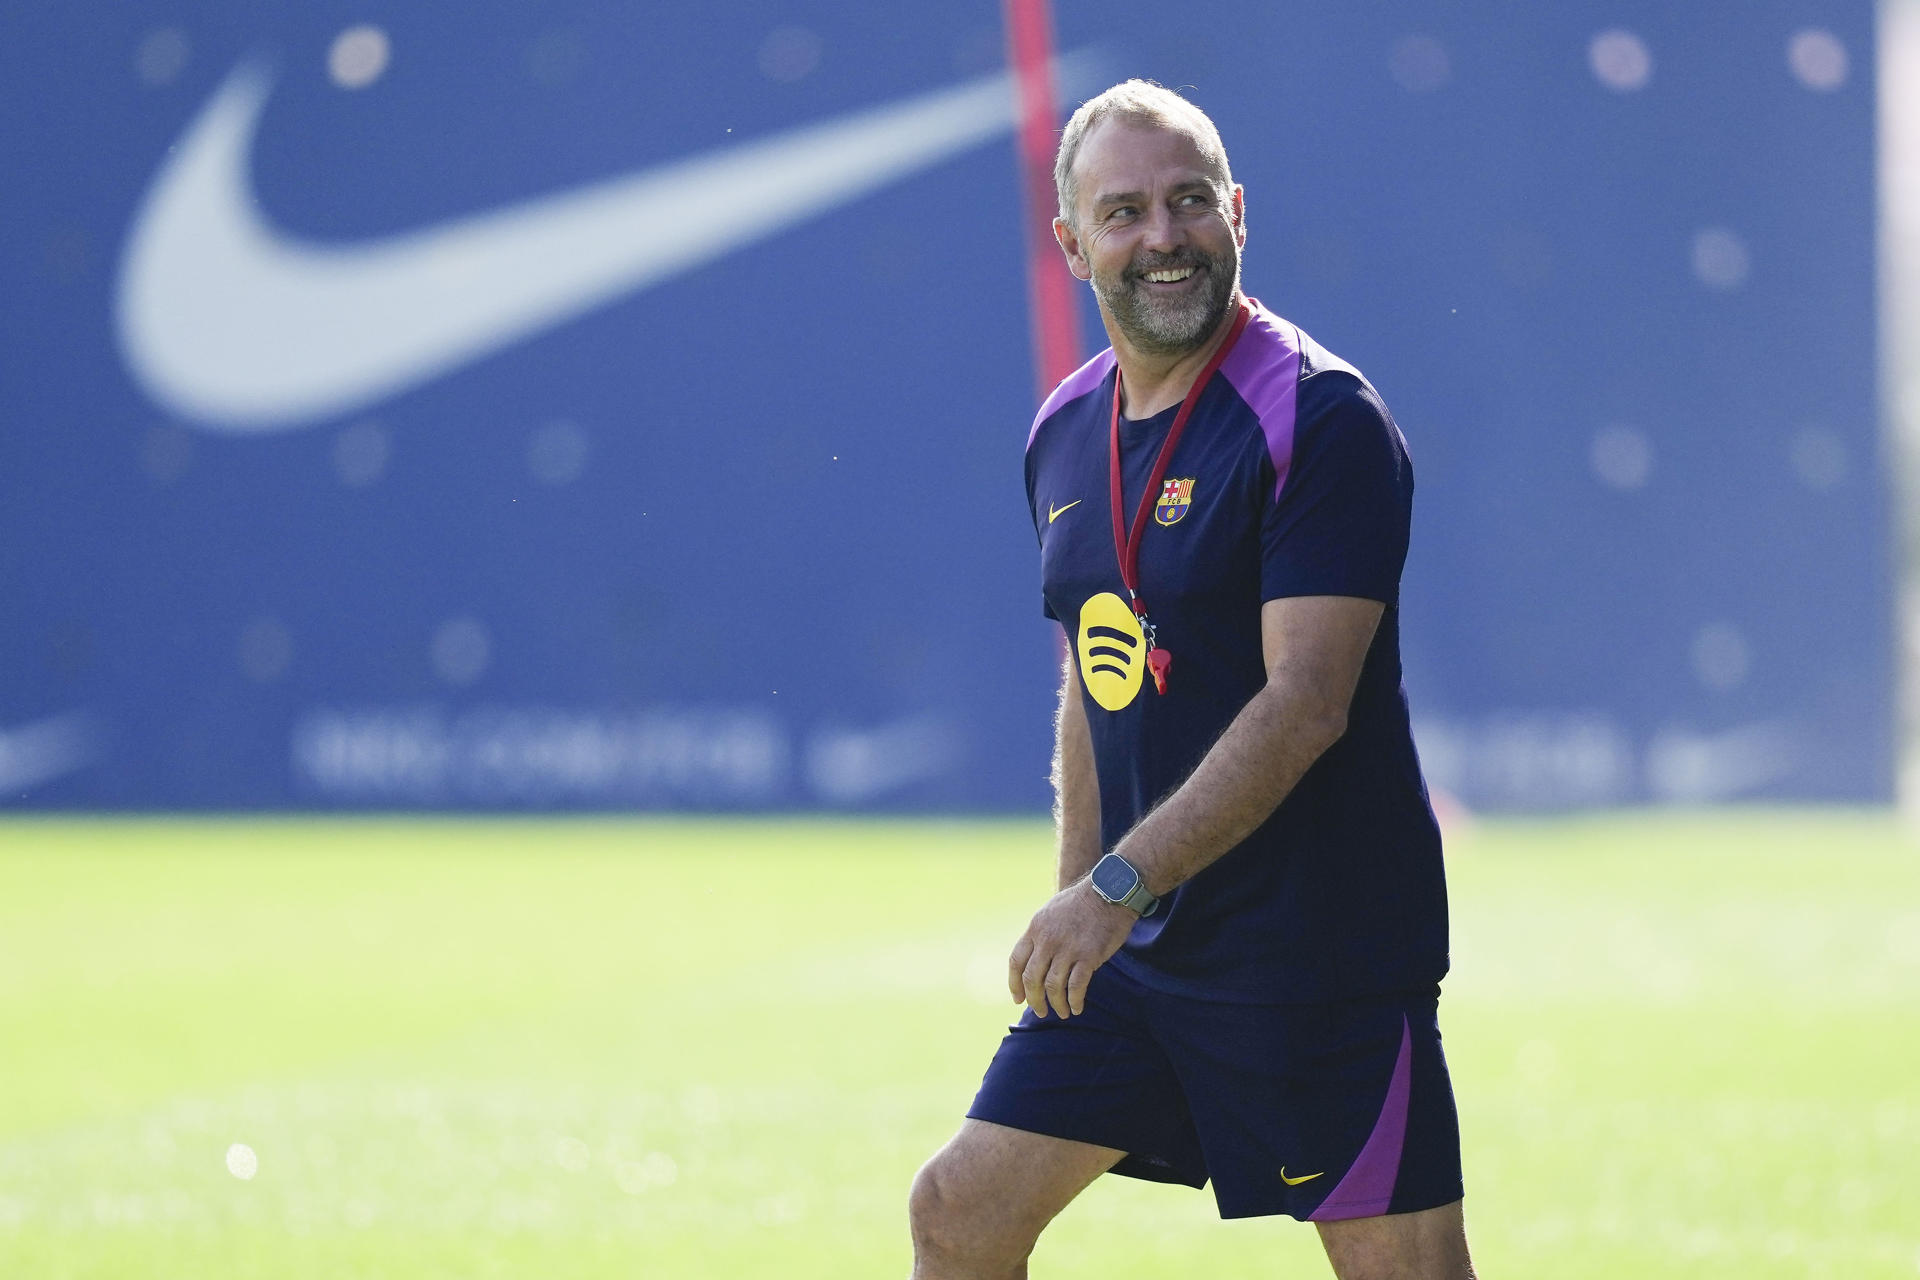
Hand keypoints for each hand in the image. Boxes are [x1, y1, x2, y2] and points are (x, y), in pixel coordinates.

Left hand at [1007, 880, 1136, 1018]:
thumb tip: (1034, 959)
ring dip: (1056, 1004)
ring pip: (1053, 987)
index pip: (1016, 962)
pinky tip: (1077, 1008)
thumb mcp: (1051, 912)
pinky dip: (1075, 1001)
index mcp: (1035, 928)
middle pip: (1032, 979)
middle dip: (1034, 1000)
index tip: (1018, 998)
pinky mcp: (1088, 956)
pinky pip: (1076, 987)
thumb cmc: (1082, 903)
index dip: (1015, 984)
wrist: (1110, 891)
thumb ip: (1040, 934)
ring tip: (1062, 1013)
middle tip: (1040, 1012)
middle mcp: (1048, 940)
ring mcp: (1067, 948)